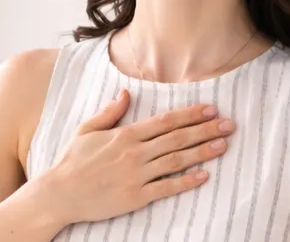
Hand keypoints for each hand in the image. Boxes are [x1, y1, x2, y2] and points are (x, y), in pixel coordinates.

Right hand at [38, 89, 235, 224]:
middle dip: (206, 130)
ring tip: (223, 145)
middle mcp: (135, 153)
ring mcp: (137, 175)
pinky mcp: (136, 197)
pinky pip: (167, 188)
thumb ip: (110, 112)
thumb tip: (125, 92)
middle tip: (229, 125)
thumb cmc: (72, 161)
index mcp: (125, 134)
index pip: (166, 121)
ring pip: (177, 160)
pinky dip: (186, 182)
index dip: (191, 114)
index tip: (210, 109)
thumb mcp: (88, 129)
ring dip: (203, 152)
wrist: (60, 193)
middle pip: (177, 138)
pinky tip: (204, 176)